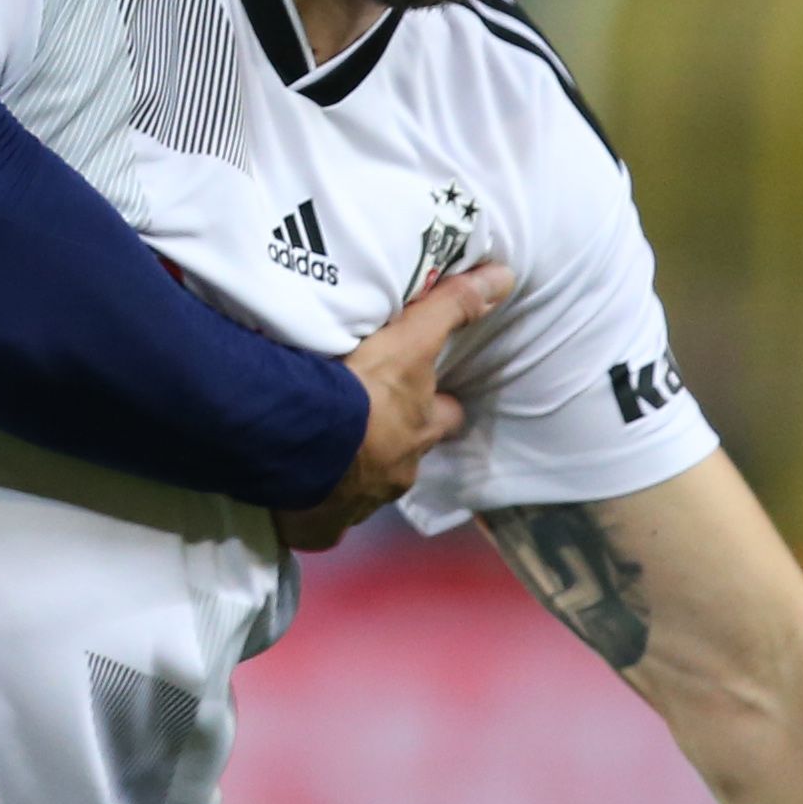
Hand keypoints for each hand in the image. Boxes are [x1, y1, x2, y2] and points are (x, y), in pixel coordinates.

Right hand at [277, 261, 513, 548]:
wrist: (301, 443)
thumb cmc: (361, 391)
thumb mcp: (409, 341)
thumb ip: (451, 307)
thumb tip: (506, 276)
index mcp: (418, 431)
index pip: (445, 417)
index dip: (437, 405)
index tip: (426, 393)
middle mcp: (397, 474)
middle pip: (406, 457)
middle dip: (394, 443)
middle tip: (370, 421)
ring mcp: (358, 506)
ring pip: (363, 488)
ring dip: (350, 470)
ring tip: (324, 447)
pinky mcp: (319, 527)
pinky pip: (321, 522)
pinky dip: (312, 508)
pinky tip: (296, 491)